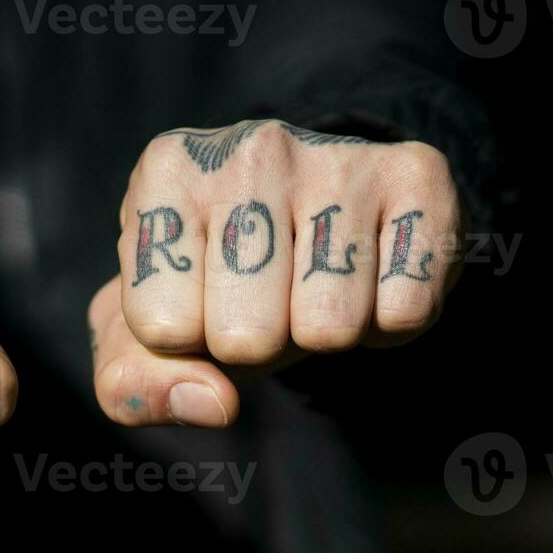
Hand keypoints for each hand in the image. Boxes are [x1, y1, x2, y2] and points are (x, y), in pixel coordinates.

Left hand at [89, 119, 461, 427]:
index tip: (199, 299)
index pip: (164, 327)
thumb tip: (212, 404)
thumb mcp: (141, 329)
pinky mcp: (418, 176)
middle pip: (247, 336)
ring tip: (313, 285)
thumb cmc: (213, 278)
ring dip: (323, 334)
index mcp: (167, 171)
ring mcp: (338, 156)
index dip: (188, 342)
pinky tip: (368, 279)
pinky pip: (405, 312)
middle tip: (264, 299)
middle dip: (257, 345)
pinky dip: (387, 325)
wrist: (316, 214)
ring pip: (329, 329)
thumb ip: (133, 381)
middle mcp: (252, 148)